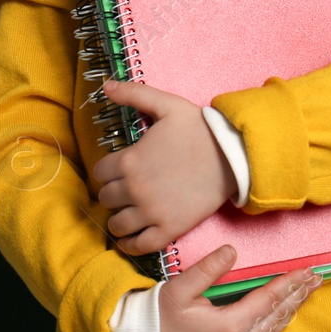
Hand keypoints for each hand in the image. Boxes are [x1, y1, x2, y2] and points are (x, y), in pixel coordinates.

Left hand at [89, 79, 236, 256]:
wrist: (231, 156)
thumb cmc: (199, 129)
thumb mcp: (166, 104)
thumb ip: (134, 94)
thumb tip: (106, 85)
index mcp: (130, 160)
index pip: (99, 174)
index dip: (106, 172)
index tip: (117, 171)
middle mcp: (135, 189)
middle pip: (105, 199)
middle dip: (112, 194)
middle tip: (124, 191)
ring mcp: (151, 212)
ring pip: (116, 224)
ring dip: (118, 219)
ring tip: (127, 213)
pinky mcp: (168, 229)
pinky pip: (138, 246)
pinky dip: (129, 244)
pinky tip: (131, 237)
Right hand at [158, 244, 322, 331]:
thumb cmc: (160, 316)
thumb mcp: (180, 288)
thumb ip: (208, 269)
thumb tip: (232, 251)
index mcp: (229, 325)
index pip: (268, 299)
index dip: (290, 283)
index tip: (308, 271)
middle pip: (277, 316)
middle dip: (298, 296)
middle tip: (317, 279)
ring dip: (292, 314)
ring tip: (306, 296)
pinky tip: (285, 331)